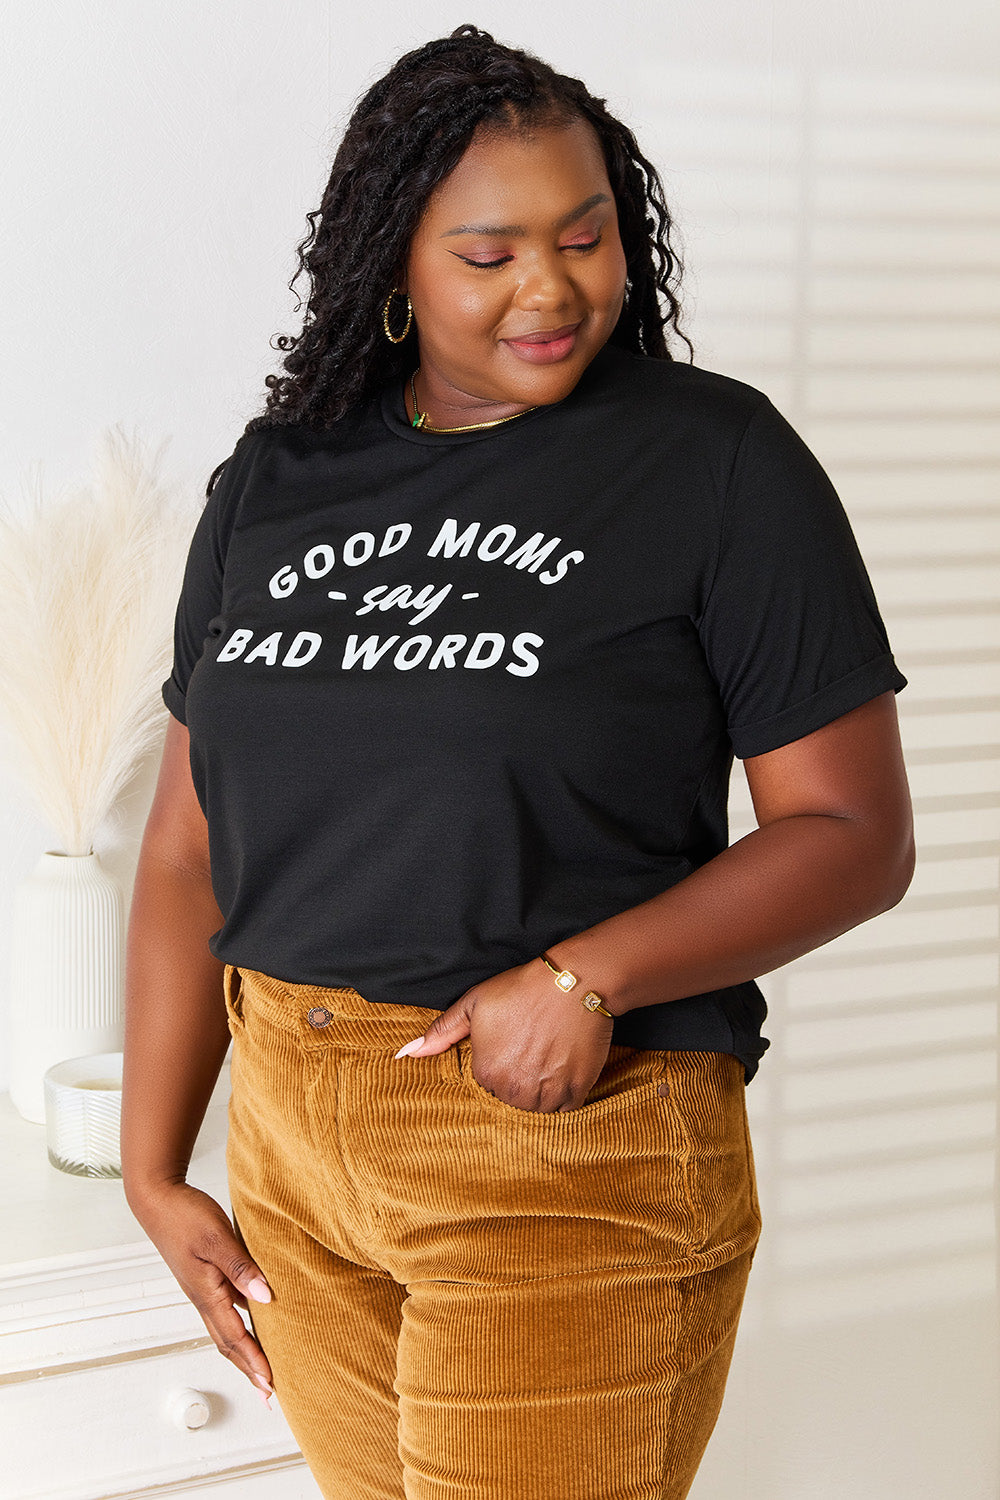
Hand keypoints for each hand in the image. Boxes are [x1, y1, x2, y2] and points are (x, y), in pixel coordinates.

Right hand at [129, 1181, 274, 1399]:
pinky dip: (241, 1324)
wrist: (157, 1200)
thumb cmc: (185, 1215)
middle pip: (229, 1343)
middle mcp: (204, 1298)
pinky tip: (255, 1321)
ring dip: (244, 1351)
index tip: (270, 1386)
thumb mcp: (216, 1238)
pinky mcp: (203, 1277)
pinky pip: (226, 1310)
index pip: (235, 1337)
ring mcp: (202, 1289)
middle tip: (268, 1394)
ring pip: (226, 1329)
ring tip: (263, 1367)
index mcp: (206, 1293)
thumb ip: (241, 1267)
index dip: (254, 1362)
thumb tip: (266, 1297)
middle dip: (249, 1369)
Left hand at [394, 959, 613, 1111]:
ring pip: (537, 1109)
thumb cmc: (521, 990)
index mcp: (485, 1072)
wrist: (573, 983)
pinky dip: (564, 1096)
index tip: (510, 1045)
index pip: (485, 1085)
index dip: (498, 1064)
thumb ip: (441, 1032)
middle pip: (511, 1100)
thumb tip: (406, 1054)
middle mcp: (513, 1090)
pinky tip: (563, 1069)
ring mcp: (545, 1093)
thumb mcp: (473, 1004)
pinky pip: (565, 1110)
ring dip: (540, 1091)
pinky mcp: (575, 1091)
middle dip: (518, 1080)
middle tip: (531, 1050)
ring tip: (547, 1059)